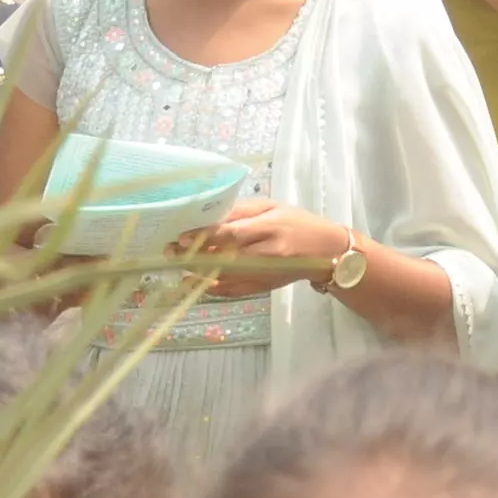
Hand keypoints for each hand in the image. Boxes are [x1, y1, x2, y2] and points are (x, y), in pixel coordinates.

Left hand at [181, 201, 350, 299]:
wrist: (327, 252)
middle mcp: (266, 252)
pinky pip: (234, 290)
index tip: (182, 236)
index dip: (204, 236)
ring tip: (179, 266)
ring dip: (199, 273)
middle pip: (223, 257)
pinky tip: (198, 282)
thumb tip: (211, 217)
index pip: (231, 233)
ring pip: (225, 277)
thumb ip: (243, 212)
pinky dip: (214, 288)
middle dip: (195, 255)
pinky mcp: (264, 287)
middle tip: (171, 251)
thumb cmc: (299, 222)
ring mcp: (265, 273)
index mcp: (269, 228)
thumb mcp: (273, 207)